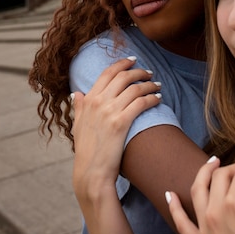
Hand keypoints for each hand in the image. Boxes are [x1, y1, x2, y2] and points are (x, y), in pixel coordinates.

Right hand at [71, 57, 160, 204]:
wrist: (91, 173)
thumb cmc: (86, 151)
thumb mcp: (78, 125)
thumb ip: (79, 107)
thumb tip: (76, 93)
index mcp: (89, 100)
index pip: (107, 73)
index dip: (122, 64)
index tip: (133, 60)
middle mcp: (98, 102)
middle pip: (123, 77)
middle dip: (138, 71)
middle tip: (149, 72)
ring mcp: (109, 112)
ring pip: (134, 88)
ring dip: (149, 84)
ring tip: (157, 85)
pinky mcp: (121, 123)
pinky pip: (141, 103)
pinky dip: (152, 98)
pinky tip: (158, 99)